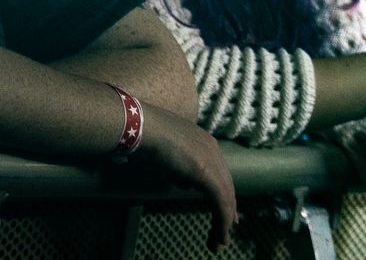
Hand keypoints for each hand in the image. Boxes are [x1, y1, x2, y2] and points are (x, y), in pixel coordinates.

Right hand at [133, 105, 237, 251]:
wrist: (137, 125)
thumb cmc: (141, 132)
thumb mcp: (162, 148)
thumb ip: (174, 163)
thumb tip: (181, 179)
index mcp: (202, 140)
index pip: (218, 169)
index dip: (221, 189)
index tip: (222, 205)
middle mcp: (212, 149)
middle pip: (226, 184)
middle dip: (228, 207)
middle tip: (228, 226)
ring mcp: (211, 162)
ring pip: (225, 197)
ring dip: (224, 221)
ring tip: (219, 241)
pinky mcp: (207, 176)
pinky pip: (220, 205)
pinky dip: (221, 223)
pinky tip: (219, 237)